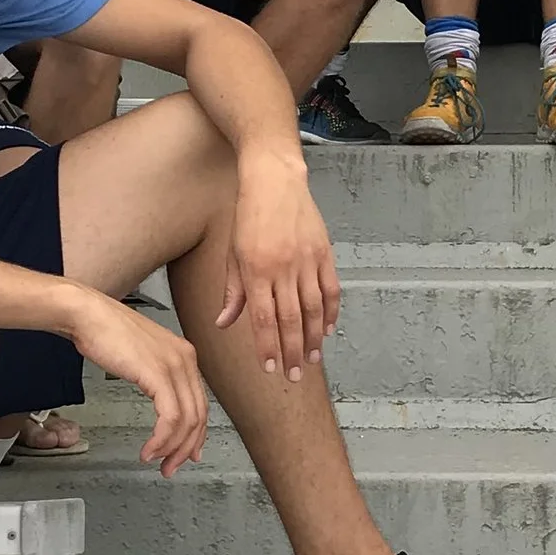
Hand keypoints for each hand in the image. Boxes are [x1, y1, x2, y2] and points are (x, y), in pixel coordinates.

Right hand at [65, 290, 209, 476]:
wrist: (87, 314)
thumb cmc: (106, 333)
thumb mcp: (142, 358)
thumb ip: (158, 381)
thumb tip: (165, 409)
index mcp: (184, 355)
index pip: (200, 404)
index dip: (195, 435)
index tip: (187, 454)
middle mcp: (185, 359)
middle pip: (198, 415)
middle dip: (186, 448)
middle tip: (171, 466)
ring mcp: (174, 365)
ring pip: (187, 420)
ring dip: (172, 448)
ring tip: (157, 461)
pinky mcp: (158, 373)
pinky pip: (170, 417)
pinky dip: (161, 438)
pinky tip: (149, 449)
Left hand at [218, 159, 340, 381]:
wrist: (274, 179)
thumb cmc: (248, 215)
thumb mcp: (232, 253)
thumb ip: (233, 291)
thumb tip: (225, 324)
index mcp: (256, 270)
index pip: (264, 320)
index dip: (267, 347)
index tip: (269, 368)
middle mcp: (283, 268)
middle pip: (291, 320)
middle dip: (292, 352)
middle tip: (294, 375)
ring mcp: (307, 260)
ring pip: (313, 309)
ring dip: (312, 338)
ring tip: (311, 359)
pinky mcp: (324, 252)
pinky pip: (330, 289)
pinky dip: (331, 312)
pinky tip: (327, 330)